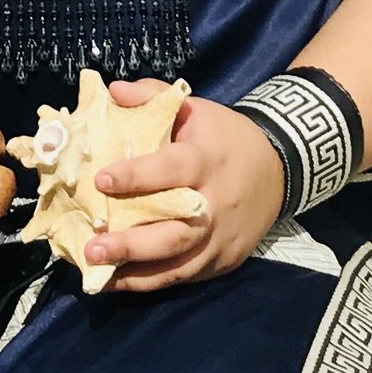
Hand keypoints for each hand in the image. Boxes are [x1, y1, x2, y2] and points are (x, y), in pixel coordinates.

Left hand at [86, 83, 285, 294]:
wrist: (279, 168)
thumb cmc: (224, 137)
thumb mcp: (196, 108)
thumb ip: (153, 96)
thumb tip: (112, 91)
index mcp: (206, 161)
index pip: (171, 170)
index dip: (137, 176)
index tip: (100, 180)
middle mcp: (215, 205)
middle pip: (175, 232)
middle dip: (132, 244)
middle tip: (92, 248)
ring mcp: (222, 238)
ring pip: (179, 264)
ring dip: (137, 273)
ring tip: (98, 275)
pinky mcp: (224, 260)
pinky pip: (187, 277)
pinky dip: (152, 281)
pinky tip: (119, 281)